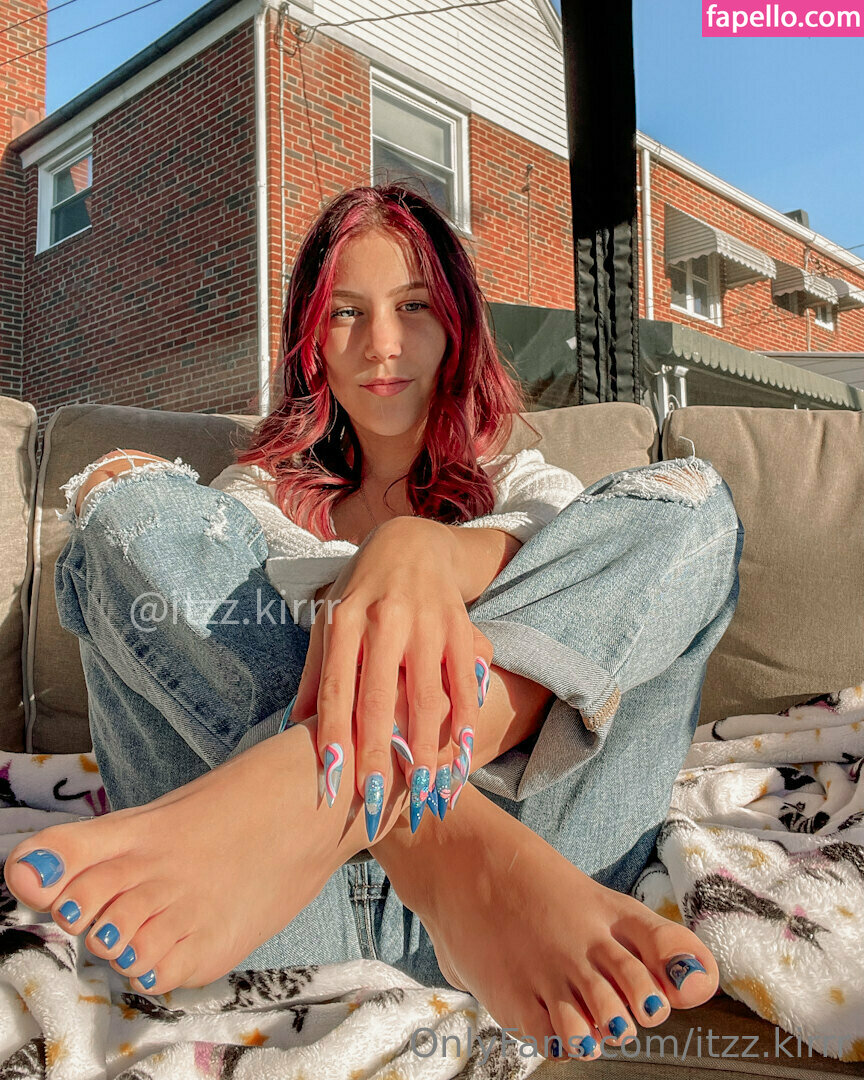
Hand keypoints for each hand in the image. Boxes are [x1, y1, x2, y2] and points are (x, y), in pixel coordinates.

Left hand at [290, 518, 492, 840]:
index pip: (337, 688)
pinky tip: (461, 756)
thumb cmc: (361, 590)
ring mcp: (426, 623)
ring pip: (428, 697)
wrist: (412, 543)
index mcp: (344, 620)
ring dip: (425, 749)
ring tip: (422, 791)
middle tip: (376, 803)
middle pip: (380, 699)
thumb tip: (292, 729)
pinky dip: (465, 721)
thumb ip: (315, 673)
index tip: (332, 780)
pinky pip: (465, 681)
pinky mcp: (460, 627)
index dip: (334, 736)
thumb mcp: (328, 619)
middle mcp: (384, 620)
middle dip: (378, 755)